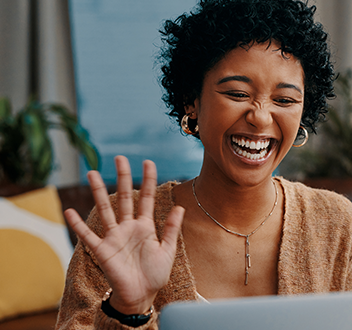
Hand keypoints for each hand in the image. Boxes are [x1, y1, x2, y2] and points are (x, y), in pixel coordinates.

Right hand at [64, 156, 184, 313]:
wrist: (141, 295)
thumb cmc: (154, 274)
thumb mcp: (167, 250)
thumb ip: (172, 228)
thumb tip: (180, 206)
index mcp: (145, 226)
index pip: (146, 198)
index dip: (148, 180)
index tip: (148, 162)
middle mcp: (128, 227)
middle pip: (123, 197)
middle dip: (122, 178)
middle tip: (119, 158)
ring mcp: (114, 236)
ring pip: (105, 209)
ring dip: (97, 192)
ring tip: (92, 173)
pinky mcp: (102, 250)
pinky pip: (88, 235)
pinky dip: (77, 225)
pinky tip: (69, 211)